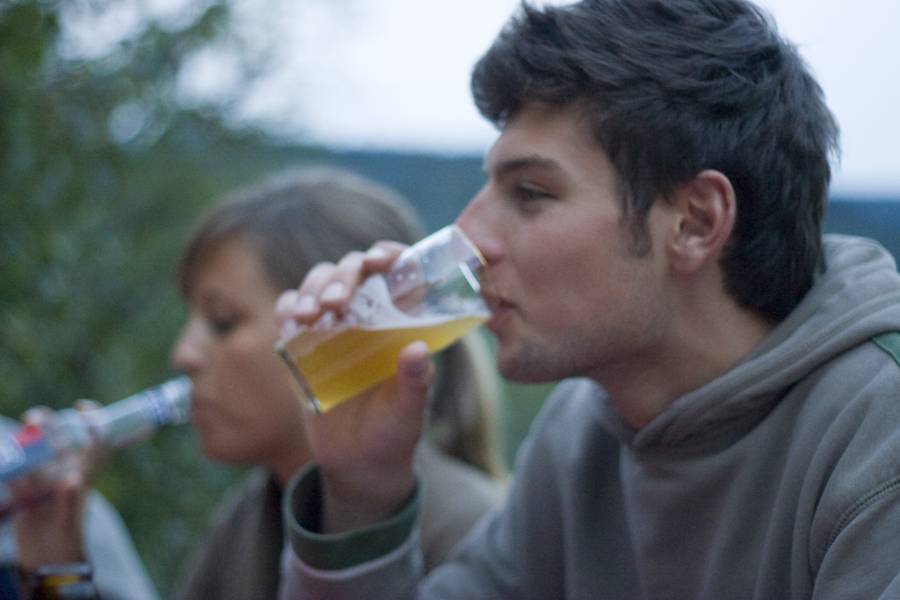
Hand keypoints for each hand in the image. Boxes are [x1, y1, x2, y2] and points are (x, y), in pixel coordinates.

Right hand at [10, 402, 104, 569]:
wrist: (47, 560)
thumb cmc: (66, 537)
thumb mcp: (70, 517)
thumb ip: (71, 497)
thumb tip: (72, 479)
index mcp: (81, 474)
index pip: (93, 442)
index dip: (92, 421)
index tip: (82, 407)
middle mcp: (63, 472)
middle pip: (58, 440)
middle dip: (49, 423)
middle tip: (35, 417)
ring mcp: (43, 481)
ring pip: (36, 451)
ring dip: (28, 438)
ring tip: (23, 426)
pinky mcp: (24, 493)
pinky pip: (17, 471)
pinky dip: (10, 461)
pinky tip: (4, 448)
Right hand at [276, 241, 431, 531]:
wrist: (359, 466)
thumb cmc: (394, 433)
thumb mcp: (410, 411)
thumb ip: (415, 382)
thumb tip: (419, 350)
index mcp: (401, 321)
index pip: (396, 270)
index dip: (388, 255)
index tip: (380, 260)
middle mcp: (368, 315)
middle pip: (351, 270)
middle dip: (341, 277)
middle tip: (335, 302)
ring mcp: (335, 327)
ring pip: (318, 283)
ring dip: (311, 289)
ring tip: (312, 316)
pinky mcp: (305, 344)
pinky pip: (289, 312)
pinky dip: (287, 309)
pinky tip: (291, 324)